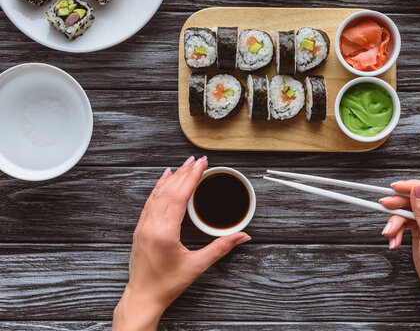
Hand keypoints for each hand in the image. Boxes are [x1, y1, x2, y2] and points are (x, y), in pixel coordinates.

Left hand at [113, 156, 250, 330]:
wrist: (143, 297)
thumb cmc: (166, 284)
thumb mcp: (197, 266)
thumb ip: (221, 247)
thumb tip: (242, 236)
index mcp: (164, 232)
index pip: (179, 195)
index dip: (192, 177)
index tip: (202, 164)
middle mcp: (150, 225)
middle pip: (169, 190)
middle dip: (185, 172)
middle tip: (198, 159)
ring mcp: (143, 226)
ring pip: (157, 194)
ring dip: (172, 177)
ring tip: (184, 164)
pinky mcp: (140, 229)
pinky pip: (150, 202)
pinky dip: (158, 188)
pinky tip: (164, 180)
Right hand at [380, 180, 419, 330]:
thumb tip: (419, 189)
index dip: (415, 187)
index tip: (398, 187)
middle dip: (401, 205)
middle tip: (386, 206)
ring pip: (410, 209)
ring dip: (397, 221)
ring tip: (390, 233)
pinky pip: (406, 219)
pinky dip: (398, 229)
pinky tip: (395, 239)